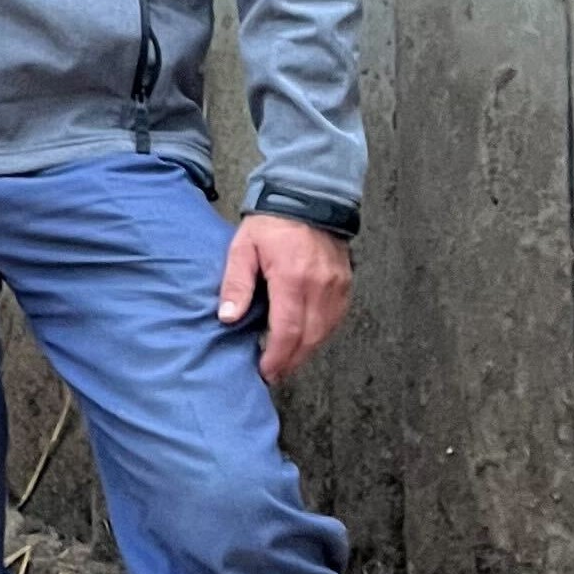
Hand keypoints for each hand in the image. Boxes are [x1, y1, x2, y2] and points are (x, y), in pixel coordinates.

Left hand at [218, 212, 351, 385]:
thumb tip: (228, 317)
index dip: (276, 356)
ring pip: (325, 332)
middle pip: (309, 338)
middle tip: (273, 375)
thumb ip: (235, 284)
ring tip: (286, 364)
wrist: (307, 198)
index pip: (288, 330)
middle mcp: (320, 286)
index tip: (264, 371)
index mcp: (292, 278)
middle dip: (291, 361)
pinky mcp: (345, 285)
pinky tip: (305, 342)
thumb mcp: (242, 249)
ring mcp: (337, 286)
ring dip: (306, 352)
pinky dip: (320, 335)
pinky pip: (336, 319)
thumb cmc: (270, 224)